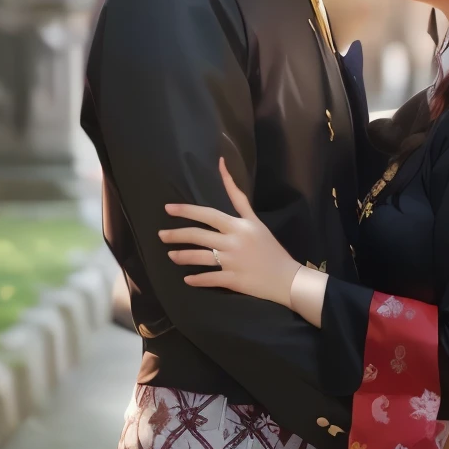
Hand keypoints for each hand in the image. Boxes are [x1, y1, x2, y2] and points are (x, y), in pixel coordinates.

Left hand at [159, 158, 299, 306]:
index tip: (168, 208)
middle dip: (176, 234)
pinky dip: (196, 279)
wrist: (286, 277)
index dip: (186, 210)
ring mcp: (232, 261)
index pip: (207, 214)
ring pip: (199, 257)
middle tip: (161, 235)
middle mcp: (233, 241)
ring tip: (170, 255)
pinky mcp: (233, 280)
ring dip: (181, 256)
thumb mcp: (256, 221)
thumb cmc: (270, 247)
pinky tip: (187, 279)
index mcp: (239, 226)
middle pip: (198, 235)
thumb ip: (239, 199)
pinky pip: (209, 279)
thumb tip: (224, 168)